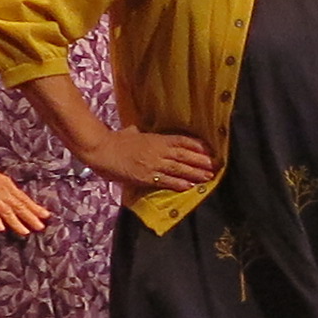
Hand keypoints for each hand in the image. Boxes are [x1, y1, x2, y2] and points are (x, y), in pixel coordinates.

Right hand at [0, 155, 53, 235]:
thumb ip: (2, 189)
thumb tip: (9, 198)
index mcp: (7, 184)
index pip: (24, 198)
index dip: (35, 207)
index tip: (46, 215)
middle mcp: (3, 190)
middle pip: (20, 206)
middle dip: (31, 217)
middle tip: (41, 226)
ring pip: (8, 211)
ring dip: (17, 222)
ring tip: (25, 232)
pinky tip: (1, 228)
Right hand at [84, 125, 219, 191]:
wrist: (101, 149)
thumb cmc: (114, 140)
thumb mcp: (130, 132)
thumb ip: (137, 132)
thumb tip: (136, 130)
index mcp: (156, 139)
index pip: (181, 140)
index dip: (197, 145)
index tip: (210, 149)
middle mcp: (158, 151)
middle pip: (184, 155)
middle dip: (201, 161)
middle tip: (216, 166)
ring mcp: (152, 164)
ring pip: (178, 169)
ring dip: (195, 173)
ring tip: (209, 177)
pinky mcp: (145, 177)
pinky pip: (165, 181)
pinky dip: (178, 184)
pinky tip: (189, 187)